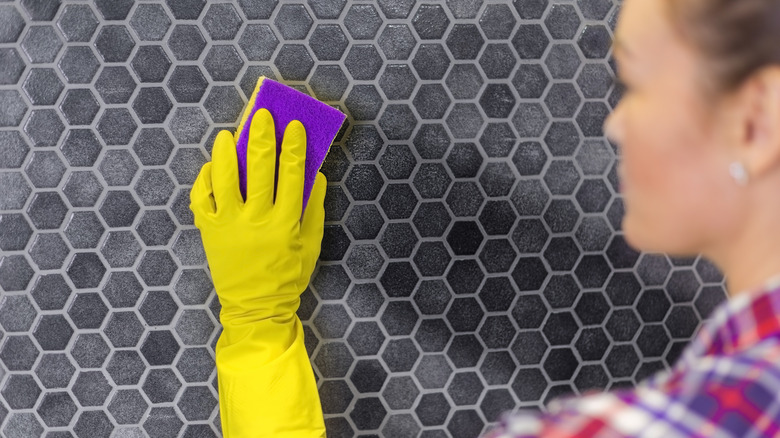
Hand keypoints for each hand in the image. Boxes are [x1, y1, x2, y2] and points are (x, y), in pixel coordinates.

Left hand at [189, 108, 326, 326]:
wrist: (256, 306)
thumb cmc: (289, 275)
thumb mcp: (312, 244)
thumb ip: (314, 209)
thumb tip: (316, 175)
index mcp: (286, 222)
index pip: (292, 174)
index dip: (294, 146)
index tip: (295, 127)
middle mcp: (256, 219)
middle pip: (259, 167)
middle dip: (261, 136)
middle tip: (261, 115)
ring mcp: (228, 224)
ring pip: (225, 177)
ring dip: (227, 151)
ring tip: (228, 134)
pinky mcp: (209, 230)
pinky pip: (201, 198)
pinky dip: (205, 179)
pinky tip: (212, 166)